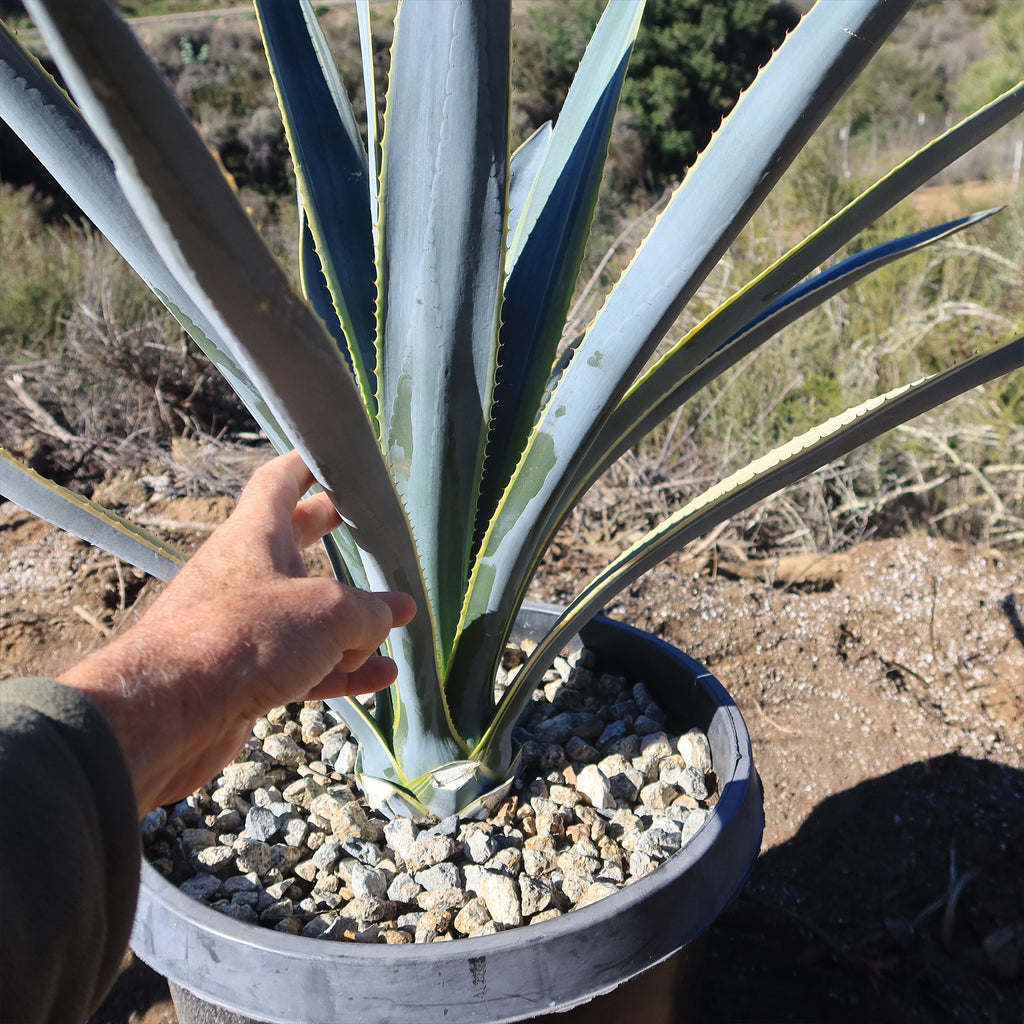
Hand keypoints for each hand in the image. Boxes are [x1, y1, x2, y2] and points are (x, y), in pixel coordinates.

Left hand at [60, 451, 415, 812]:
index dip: (308, 463)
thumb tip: (395, 612)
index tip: (335, 457)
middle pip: (293, 544)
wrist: (169, 713)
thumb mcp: (329, 612)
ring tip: (392, 627)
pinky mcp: (243, 676)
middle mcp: (244, 574)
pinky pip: (302, 665)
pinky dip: (340, 669)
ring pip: (303, 615)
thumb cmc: (247, 636)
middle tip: (361, 525)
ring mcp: (242, 626)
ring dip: (349, 623)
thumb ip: (370, 610)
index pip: (279, 482)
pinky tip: (380, 677)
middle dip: (328, 533)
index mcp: (254, 536)